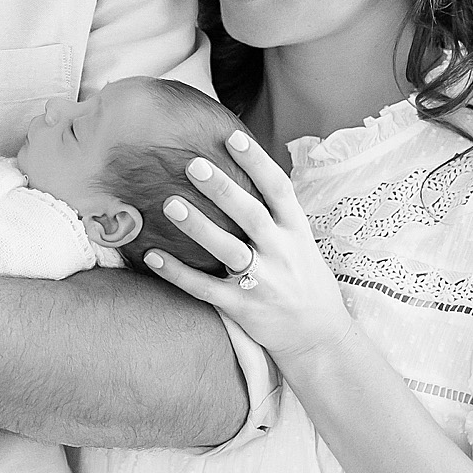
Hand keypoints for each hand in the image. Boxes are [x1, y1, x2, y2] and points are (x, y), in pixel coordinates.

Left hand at [139, 130, 351, 359]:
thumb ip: (274, 211)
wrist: (318, 335)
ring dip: (199, 227)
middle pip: (252, 216)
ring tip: (171, 204)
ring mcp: (263, 282)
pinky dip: (179, 274)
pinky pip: (206, 289)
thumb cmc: (302, 277)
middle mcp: (282, 253)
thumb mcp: (299, 240)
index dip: (257, 162)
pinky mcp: (243, 308)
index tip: (233, 137)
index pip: (279, 189)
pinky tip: (153, 256)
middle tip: (195, 164)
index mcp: (296, 231)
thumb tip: (243, 167)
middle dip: (224, 190)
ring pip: (228, 252)